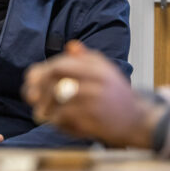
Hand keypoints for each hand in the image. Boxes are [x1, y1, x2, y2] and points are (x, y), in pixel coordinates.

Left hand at [21, 41, 163, 148]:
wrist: (140, 120)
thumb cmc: (117, 95)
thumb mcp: (106, 71)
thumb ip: (87, 58)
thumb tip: (70, 46)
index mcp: (98, 68)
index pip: (60, 65)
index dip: (41, 72)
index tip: (31, 79)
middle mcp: (97, 82)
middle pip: (56, 80)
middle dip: (39, 88)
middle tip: (30, 97)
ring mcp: (95, 102)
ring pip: (57, 102)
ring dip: (45, 108)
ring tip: (41, 113)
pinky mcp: (94, 121)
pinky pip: (65, 120)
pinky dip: (56, 123)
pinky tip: (58, 124)